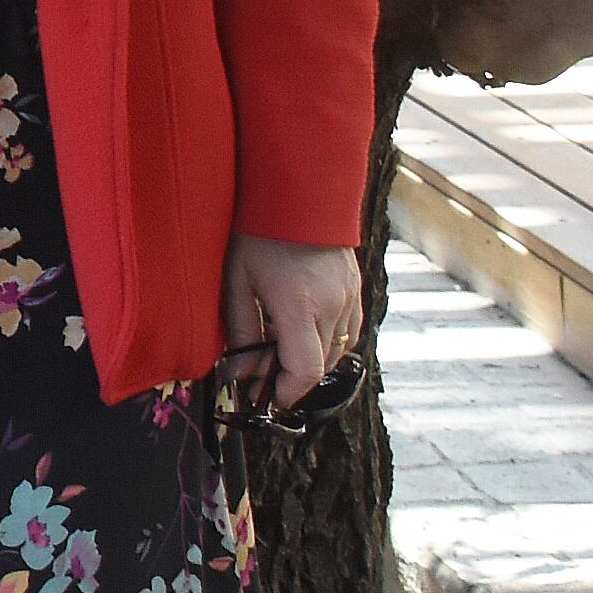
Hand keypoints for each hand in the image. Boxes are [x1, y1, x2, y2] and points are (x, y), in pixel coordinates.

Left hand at [226, 232, 365, 407]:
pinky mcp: (356, 288)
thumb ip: (240, 328)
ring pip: (338, 350)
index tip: (270, 399)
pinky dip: (329, 342)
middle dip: (293, 379)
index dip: (288, 392)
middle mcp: (332, 306)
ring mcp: (349, 297)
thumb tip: (238, 370)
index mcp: (299, 306)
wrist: (298, 192)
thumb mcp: (237, 279)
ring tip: (279, 356)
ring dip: (312, 361)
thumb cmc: (258, 233)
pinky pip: (349, 330)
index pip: (304, 369)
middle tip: (264, 378)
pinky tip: (304, 334)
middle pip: (320, 365)